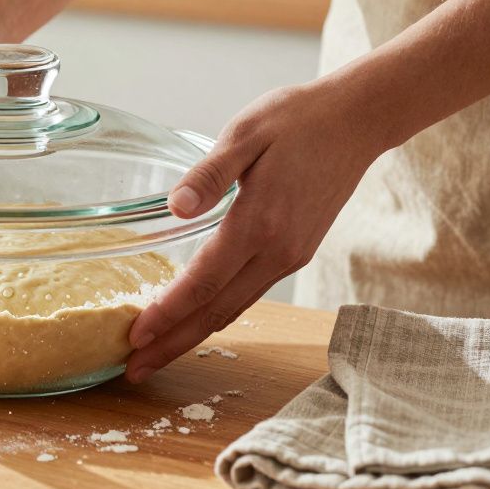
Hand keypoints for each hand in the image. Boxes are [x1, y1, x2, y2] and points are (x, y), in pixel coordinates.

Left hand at [124, 81, 387, 383]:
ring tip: (156, 354)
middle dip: (173, 343)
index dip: (168, 313)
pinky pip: (249, 293)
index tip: (135, 336)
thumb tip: (176, 207)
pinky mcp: (296, 253)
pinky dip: (218, 314)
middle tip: (132, 369)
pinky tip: (196, 320)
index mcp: (260, 223)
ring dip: (193, 335)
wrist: (357, 120)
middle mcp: (278, 251)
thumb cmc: (298, 120)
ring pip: (234, 308)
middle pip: (217, 311)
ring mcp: (290, 256)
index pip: (204, 281)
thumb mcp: (246, 133)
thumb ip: (209, 173)